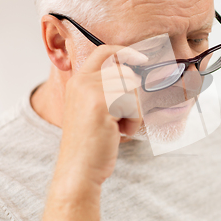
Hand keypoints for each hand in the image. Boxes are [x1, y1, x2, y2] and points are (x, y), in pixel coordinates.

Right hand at [58, 45, 146, 184]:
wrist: (79, 169)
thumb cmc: (92, 143)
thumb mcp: (94, 109)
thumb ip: (106, 89)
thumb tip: (135, 75)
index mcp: (78, 81)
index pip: (103, 51)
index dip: (124, 52)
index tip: (141, 58)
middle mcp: (82, 82)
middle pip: (126, 73)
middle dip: (132, 98)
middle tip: (119, 119)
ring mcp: (90, 91)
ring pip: (133, 89)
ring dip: (133, 111)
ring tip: (117, 127)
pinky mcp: (101, 104)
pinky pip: (133, 105)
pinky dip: (133, 122)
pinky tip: (118, 133)